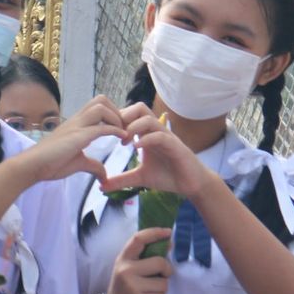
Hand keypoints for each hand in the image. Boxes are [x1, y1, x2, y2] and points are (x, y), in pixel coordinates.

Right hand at [16, 95, 124, 181]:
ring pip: (101, 107)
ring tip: (123, 132)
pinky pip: (100, 127)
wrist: (32, 166)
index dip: (113, 114)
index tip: (121, 128)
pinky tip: (122, 138)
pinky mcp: (77, 137)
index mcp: (76, 123)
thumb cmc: (51, 163)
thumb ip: (93, 166)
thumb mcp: (78, 163)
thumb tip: (104, 177)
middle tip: (123, 127)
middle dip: (116, 110)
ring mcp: (76, 126)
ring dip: (116, 118)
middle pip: (101, 99)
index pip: (98, 106)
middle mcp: (77, 120)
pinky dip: (115, 130)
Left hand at [100, 110, 218, 197]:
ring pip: (148, 118)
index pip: (130, 114)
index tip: (107, 133)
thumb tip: (102, 186)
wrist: (191, 185)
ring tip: (125, 142)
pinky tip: (137, 148)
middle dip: (124, 117)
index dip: (117, 119)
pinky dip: (147, 139)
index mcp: (147, 134)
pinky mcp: (175, 145)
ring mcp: (166, 136)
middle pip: (138, 108)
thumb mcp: (140, 177)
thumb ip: (122, 179)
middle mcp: (156, 131)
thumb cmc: (168, 176)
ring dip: (133, 126)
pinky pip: (160, 135)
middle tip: (114, 134)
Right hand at [104, 227, 172, 293]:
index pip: (139, 239)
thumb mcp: (129, 268)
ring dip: (161, 289)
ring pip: (163, 283)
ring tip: (149, 292)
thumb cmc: (125, 287)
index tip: (168, 232)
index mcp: (123, 259)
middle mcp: (125, 270)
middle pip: (160, 262)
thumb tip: (170, 243)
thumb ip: (146, 257)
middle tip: (162, 276)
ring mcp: (131, 287)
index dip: (155, 233)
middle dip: (167, 270)